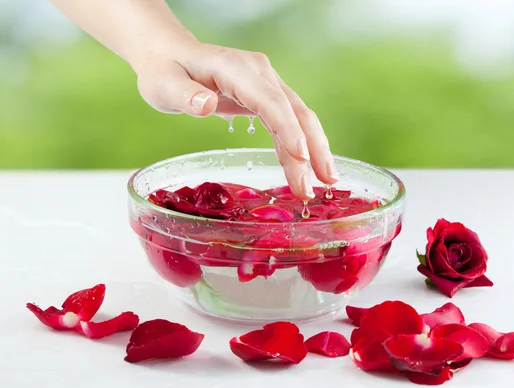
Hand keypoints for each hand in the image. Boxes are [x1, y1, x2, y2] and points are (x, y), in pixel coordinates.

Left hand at [134, 39, 338, 199]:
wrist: (169, 55)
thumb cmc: (164, 71)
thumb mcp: (163, 84)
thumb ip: (184, 94)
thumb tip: (208, 104)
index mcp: (236, 69)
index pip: (269, 100)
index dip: (287, 128)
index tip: (301, 156)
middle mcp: (259, 73)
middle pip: (295, 110)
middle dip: (313, 146)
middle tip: (325, 181)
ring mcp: (266, 84)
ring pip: (298, 118)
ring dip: (313, 150)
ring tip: (326, 182)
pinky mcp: (266, 97)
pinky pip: (288, 123)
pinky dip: (298, 147)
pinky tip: (306, 169)